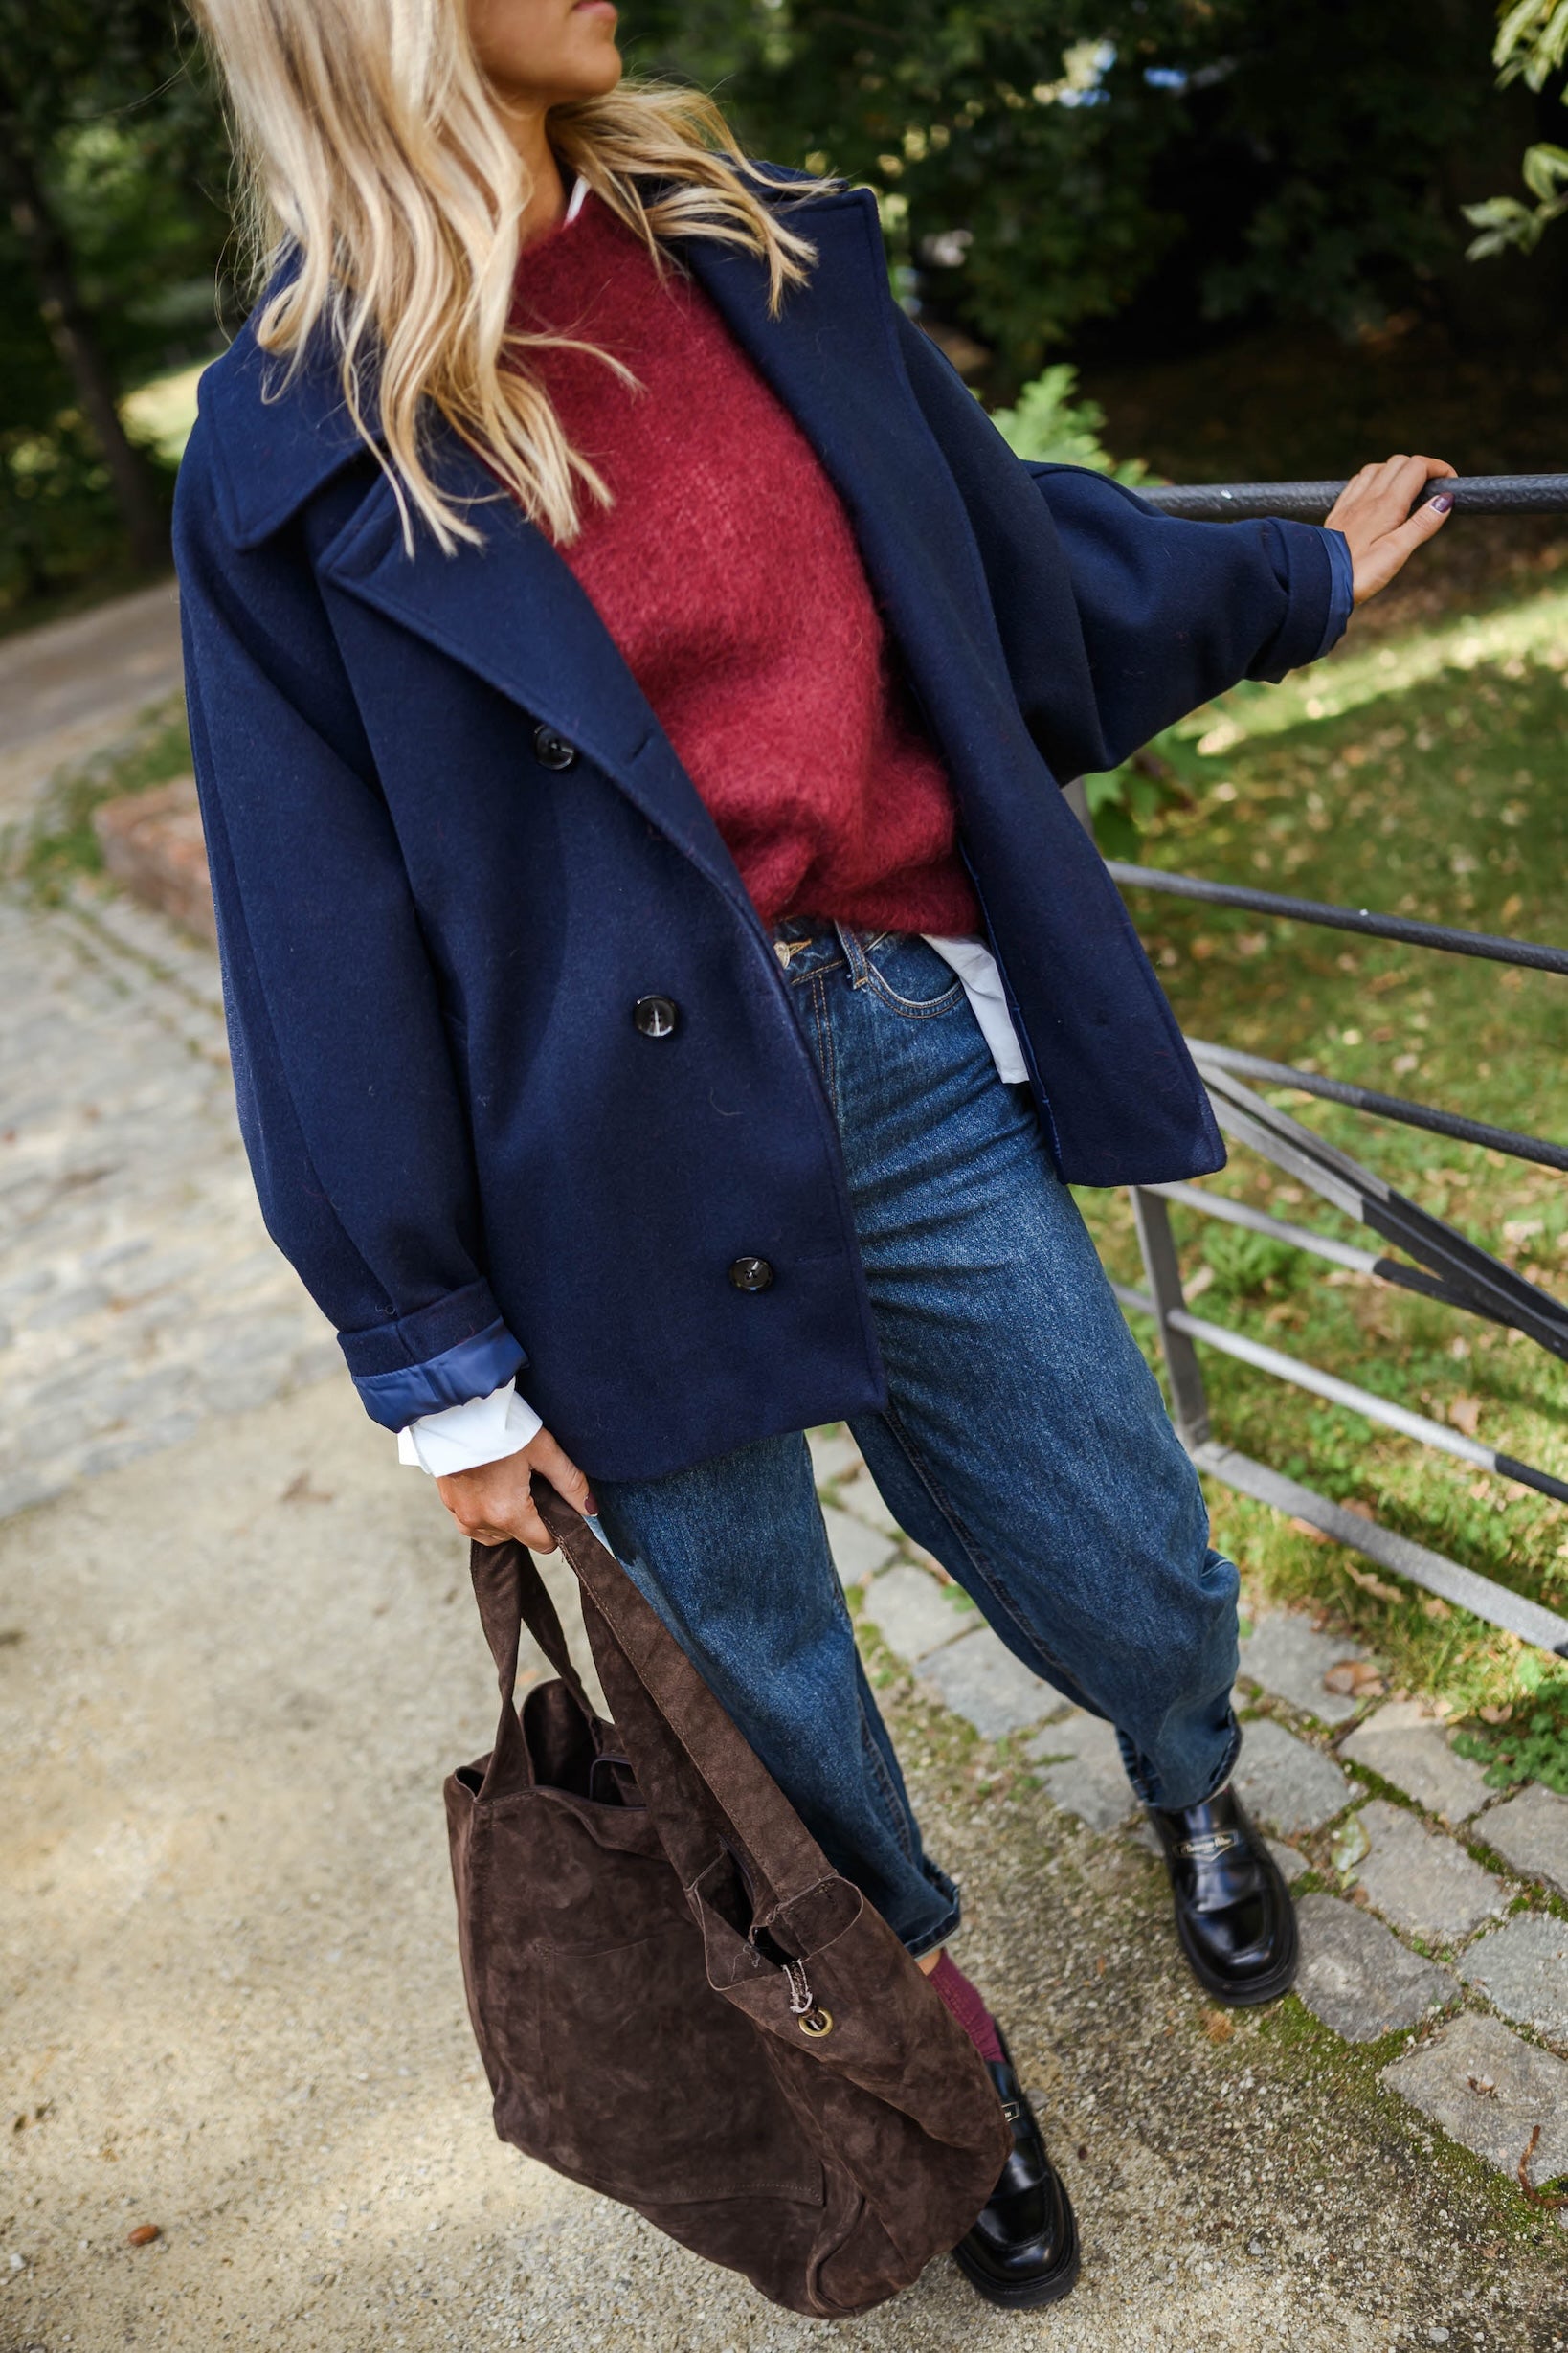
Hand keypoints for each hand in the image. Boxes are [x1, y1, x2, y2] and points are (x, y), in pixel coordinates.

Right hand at [436, 1425, 596, 1550]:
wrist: (455, 1406)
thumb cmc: (501, 1425)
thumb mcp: (543, 1449)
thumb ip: (570, 1482)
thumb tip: (591, 1510)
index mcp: (508, 1513)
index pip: (543, 1544)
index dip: (556, 1525)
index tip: (556, 1501)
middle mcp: (480, 1522)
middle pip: (520, 1537)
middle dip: (531, 1516)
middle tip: (531, 1480)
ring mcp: (460, 1515)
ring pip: (495, 1533)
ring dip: (506, 1516)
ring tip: (510, 1480)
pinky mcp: (448, 1504)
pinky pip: (473, 1523)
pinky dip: (486, 1511)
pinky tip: (491, 1483)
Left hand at [1325, 454, 1456, 606]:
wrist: (1315, 585)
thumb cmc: (1357, 575)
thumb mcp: (1396, 553)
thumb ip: (1422, 525)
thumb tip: (1445, 500)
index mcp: (1386, 505)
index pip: (1417, 467)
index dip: (1439, 468)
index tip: (1451, 483)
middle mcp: (1367, 498)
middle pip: (1399, 462)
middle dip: (1421, 468)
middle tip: (1434, 490)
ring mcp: (1351, 503)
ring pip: (1378, 468)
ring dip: (1397, 472)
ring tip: (1409, 493)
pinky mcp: (1338, 512)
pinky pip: (1358, 481)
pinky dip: (1375, 479)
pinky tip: (1378, 495)